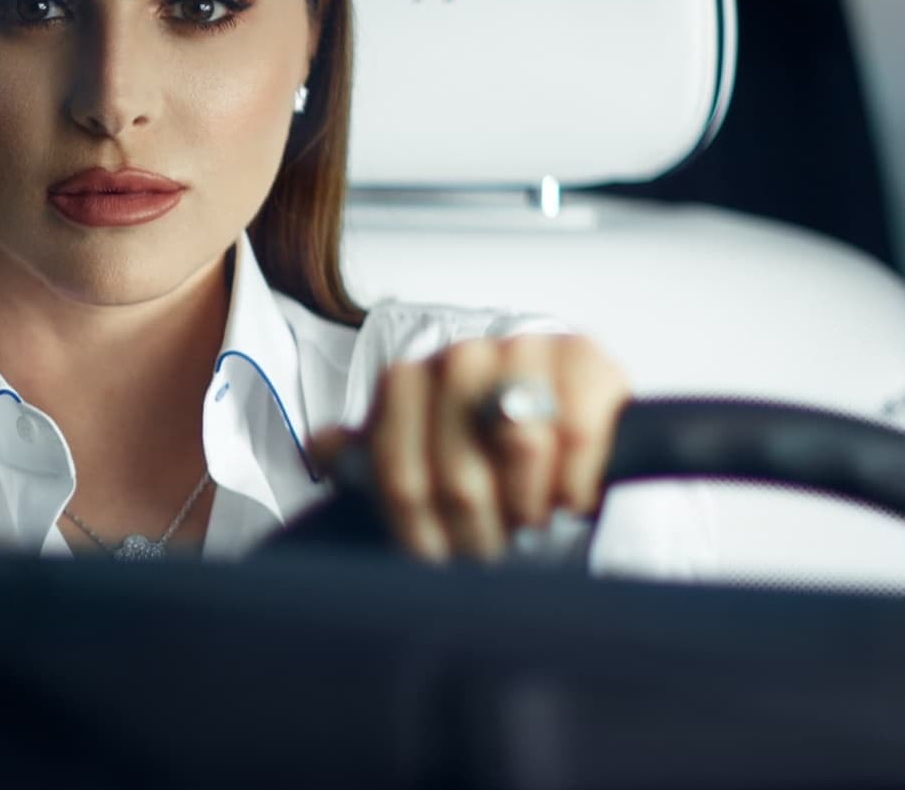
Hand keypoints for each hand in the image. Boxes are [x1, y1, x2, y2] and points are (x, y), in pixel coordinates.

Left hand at [307, 335, 629, 562]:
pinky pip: (578, 430)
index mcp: (408, 383)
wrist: (563, 434)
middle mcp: (460, 357)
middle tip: (493, 550)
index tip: (440, 557)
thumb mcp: (419, 459)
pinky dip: (575, 479)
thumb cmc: (485, 455)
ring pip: (519, 444)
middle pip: (459, 473)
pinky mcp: (584, 356)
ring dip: (528, 503)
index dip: (421, 532)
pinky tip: (572, 497)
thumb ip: (365, 454)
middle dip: (477, 529)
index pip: (399, 475)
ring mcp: (522, 348)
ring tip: (532, 519)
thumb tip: (320, 448)